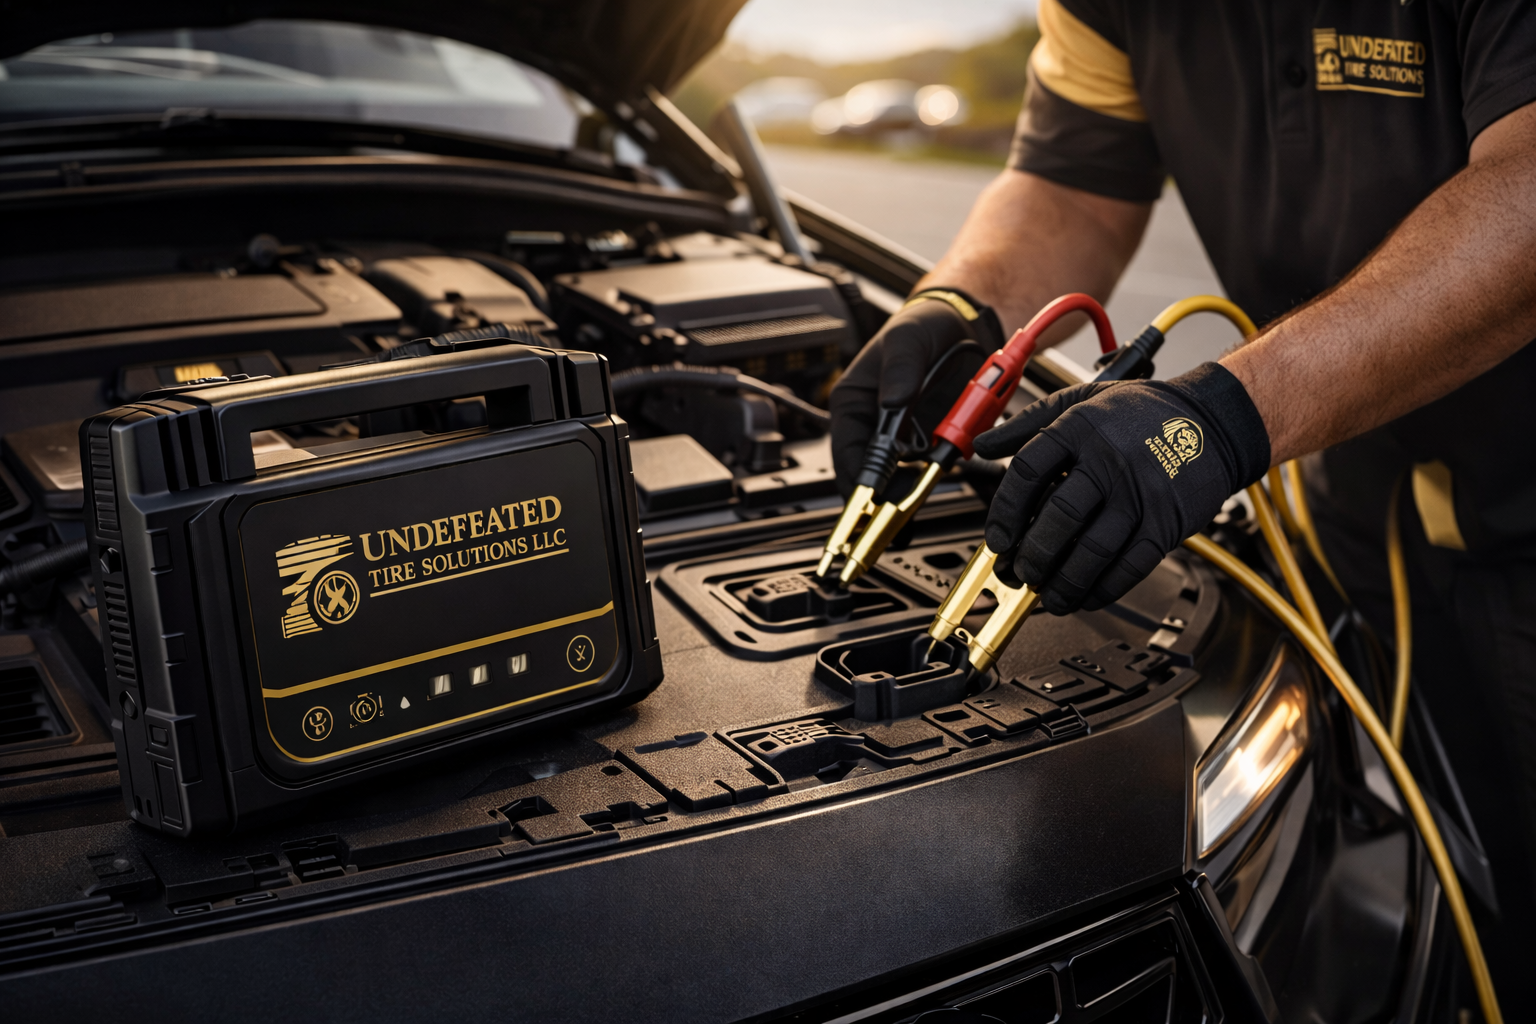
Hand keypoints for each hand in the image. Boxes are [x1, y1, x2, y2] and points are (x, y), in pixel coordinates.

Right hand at [829, 291, 1000, 495]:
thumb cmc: (924, 326)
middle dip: (885, 492)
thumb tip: (893, 401)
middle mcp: (872, 424)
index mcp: (853, 402)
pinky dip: (932, 476)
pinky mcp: (926, 440)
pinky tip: (940, 474)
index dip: (858, 481)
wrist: (962, 325)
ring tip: (922, 491)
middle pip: (870, 474)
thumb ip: (901, 367)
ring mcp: (900, 435)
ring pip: (897, 477)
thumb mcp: (908, 339)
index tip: (873, 500)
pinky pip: (927, 468)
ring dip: (909, 487)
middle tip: (904, 500)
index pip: (846, 453)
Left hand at [972, 363, 1269, 613]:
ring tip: (1047, 594)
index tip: (997, 539)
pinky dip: (1103, 589)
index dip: (1005, 513)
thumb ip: (1026, 424)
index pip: (1027, 473)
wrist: (1212, 420)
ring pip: (1093, 550)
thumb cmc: (1141, 412)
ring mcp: (1140, 493)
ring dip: (1064, 582)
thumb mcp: (1079, 401)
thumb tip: (980, 445)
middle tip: (1021, 574)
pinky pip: (1130, 566)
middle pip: (1058, 517)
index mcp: (1079, 428)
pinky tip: (1086, 596)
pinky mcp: (1167, 522)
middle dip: (1032, 555)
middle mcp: (1108, 461)